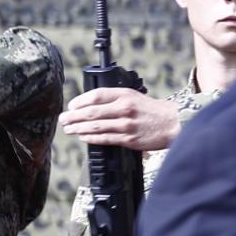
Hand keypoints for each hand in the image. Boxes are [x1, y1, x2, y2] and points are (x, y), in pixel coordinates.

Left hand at [59, 88, 179, 150]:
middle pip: (91, 112)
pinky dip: (91, 138)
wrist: (172, 123)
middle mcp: (124, 109)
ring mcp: (126, 125)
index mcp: (124, 95)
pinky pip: (105, 138)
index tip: (71, 106)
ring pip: (95, 126)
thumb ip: (114, 98)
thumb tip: (91, 105)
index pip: (96, 95)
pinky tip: (83, 137)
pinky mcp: (129, 139)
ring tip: (69, 129)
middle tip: (63, 119)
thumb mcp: (134, 96)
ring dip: (78, 128)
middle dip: (73, 116)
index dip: (80, 101)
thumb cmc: (153, 110)